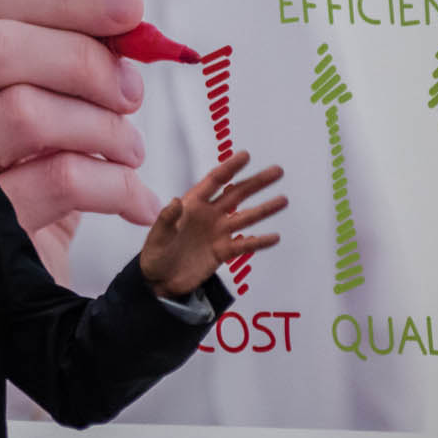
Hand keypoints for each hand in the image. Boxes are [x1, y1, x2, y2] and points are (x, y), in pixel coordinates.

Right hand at [0, 0, 160, 278]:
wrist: (24, 282)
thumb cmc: (42, 178)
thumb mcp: (59, 110)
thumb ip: (80, 61)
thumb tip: (130, 24)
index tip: (131, 9)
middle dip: (84, 62)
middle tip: (130, 94)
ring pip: (26, 113)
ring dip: (103, 127)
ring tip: (130, 152)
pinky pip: (58, 180)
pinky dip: (115, 185)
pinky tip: (137, 199)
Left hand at [138, 152, 286, 299]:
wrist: (159, 282)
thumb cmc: (154, 255)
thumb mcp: (157, 237)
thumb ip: (166, 219)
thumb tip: (175, 201)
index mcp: (192, 205)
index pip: (215, 181)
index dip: (230, 167)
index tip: (246, 156)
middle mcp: (209, 215)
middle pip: (237, 194)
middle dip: (257, 182)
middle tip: (276, 171)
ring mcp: (218, 233)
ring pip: (246, 217)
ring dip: (265, 209)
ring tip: (283, 200)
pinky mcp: (223, 252)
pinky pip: (245, 244)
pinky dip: (259, 241)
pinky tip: (274, 237)